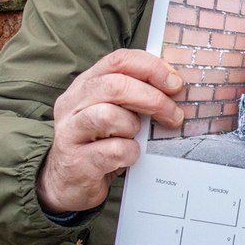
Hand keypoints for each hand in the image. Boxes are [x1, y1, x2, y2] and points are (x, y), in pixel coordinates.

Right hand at [37, 49, 184, 214]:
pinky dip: (130, 153)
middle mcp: (72, 103)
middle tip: (174, 115)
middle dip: (153, 98)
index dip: (151, 68)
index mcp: (85, 85)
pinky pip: (114, 150)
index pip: (118, 60)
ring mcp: (70, 132)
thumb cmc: (99, 143)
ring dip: (134, 127)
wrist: (68, 184)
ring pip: (109, 115)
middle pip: (115, 85)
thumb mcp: (115, 112)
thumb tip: (176, 87)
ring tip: (136, 138)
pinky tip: (128, 157)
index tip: (175, 83)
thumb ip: (135, 96)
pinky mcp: (76, 161)